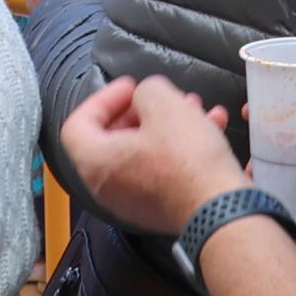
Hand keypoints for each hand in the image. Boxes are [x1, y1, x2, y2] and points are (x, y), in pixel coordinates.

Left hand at [56, 73, 244, 236]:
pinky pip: (158, 171)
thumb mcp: (167, 106)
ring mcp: (130, 200)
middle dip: (142, 111)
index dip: (104, 98)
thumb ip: (148, 90)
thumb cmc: (187, 162)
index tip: (131, 87)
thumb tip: (147, 96)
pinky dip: (176, 149)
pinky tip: (208, 131)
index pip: (78, 123)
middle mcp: (105, 184)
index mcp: (95, 160)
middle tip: (164, 98)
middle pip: (111, 138)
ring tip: (195, 110)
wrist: (217, 209)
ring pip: (140, 153)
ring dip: (165, 127)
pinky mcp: (155, 208)